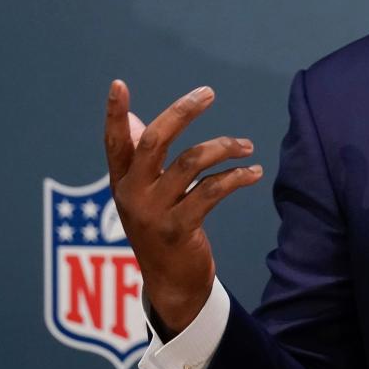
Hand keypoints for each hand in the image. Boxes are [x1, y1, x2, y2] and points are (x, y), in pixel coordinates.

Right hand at [103, 80, 262, 337]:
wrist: (171, 284)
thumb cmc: (161, 229)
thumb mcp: (144, 195)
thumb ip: (138, 159)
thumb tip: (134, 119)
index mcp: (122, 182)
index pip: (115, 142)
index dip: (115, 114)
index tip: (118, 84)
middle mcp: (131, 194)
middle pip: (154, 141)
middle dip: (182, 112)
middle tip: (208, 93)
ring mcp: (153, 213)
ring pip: (191, 162)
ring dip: (224, 147)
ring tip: (246, 146)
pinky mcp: (178, 229)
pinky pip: (211, 191)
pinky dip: (236, 177)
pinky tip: (253, 173)